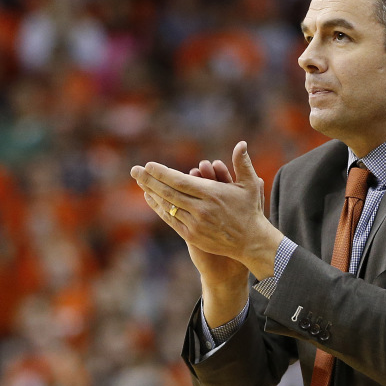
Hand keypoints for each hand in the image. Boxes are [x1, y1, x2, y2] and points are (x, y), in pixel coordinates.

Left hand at [131, 141, 283, 279]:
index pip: (180, 181)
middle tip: (135, 170)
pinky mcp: (191, 235)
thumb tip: (241, 143)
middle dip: (149, 181)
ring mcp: (195, 223)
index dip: (162, 173)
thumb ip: (242, 164)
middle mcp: (200, 209)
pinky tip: (150, 198)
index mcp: (212, 194)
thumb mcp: (251, 185)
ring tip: (140, 181)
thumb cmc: (250, 210)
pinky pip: (170, 219)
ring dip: (151, 193)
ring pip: (167, 206)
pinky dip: (159, 208)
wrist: (250, 242)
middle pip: (168, 193)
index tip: (149, 165)